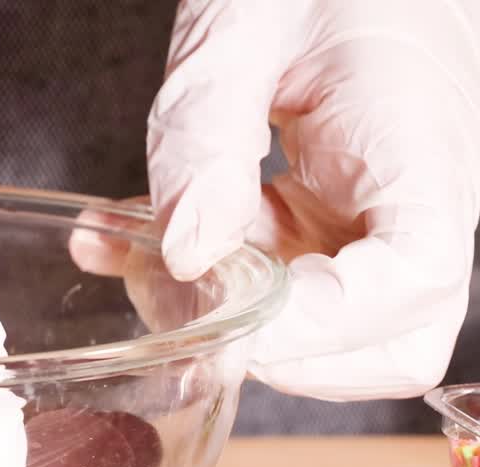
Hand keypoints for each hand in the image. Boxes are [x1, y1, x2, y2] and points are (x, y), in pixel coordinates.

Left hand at [82, 0, 479, 400]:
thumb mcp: (240, 30)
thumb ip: (207, 134)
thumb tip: (189, 253)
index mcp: (419, 143)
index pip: (414, 278)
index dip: (323, 327)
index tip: (227, 327)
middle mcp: (416, 195)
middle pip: (393, 339)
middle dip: (283, 354)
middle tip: (183, 308)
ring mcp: (375, 211)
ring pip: (330, 325)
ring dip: (225, 313)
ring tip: (135, 255)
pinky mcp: (329, 209)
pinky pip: (275, 274)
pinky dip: (201, 273)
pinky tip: (126, 237)